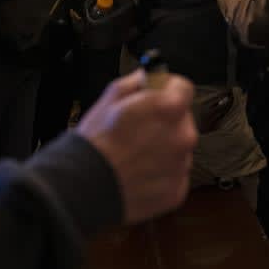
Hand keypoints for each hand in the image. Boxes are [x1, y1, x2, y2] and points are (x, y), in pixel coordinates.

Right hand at [77, 70, 197, 224]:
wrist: (85, 188)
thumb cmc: (95, 144)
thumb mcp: (110, 98)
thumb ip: (136, 83)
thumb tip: (146, 77)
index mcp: (168, 108)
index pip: (183, 89)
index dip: (168, 89)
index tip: (157, 95)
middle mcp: (182, 136)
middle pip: (182, 121)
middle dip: (165, 122)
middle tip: (139, 130)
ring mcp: (181, 166)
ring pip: (179, 149)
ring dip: (164, 149)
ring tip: (135, 156)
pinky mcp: (177, 190)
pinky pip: (174, 176)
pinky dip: (161, 175)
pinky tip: (139, 174)